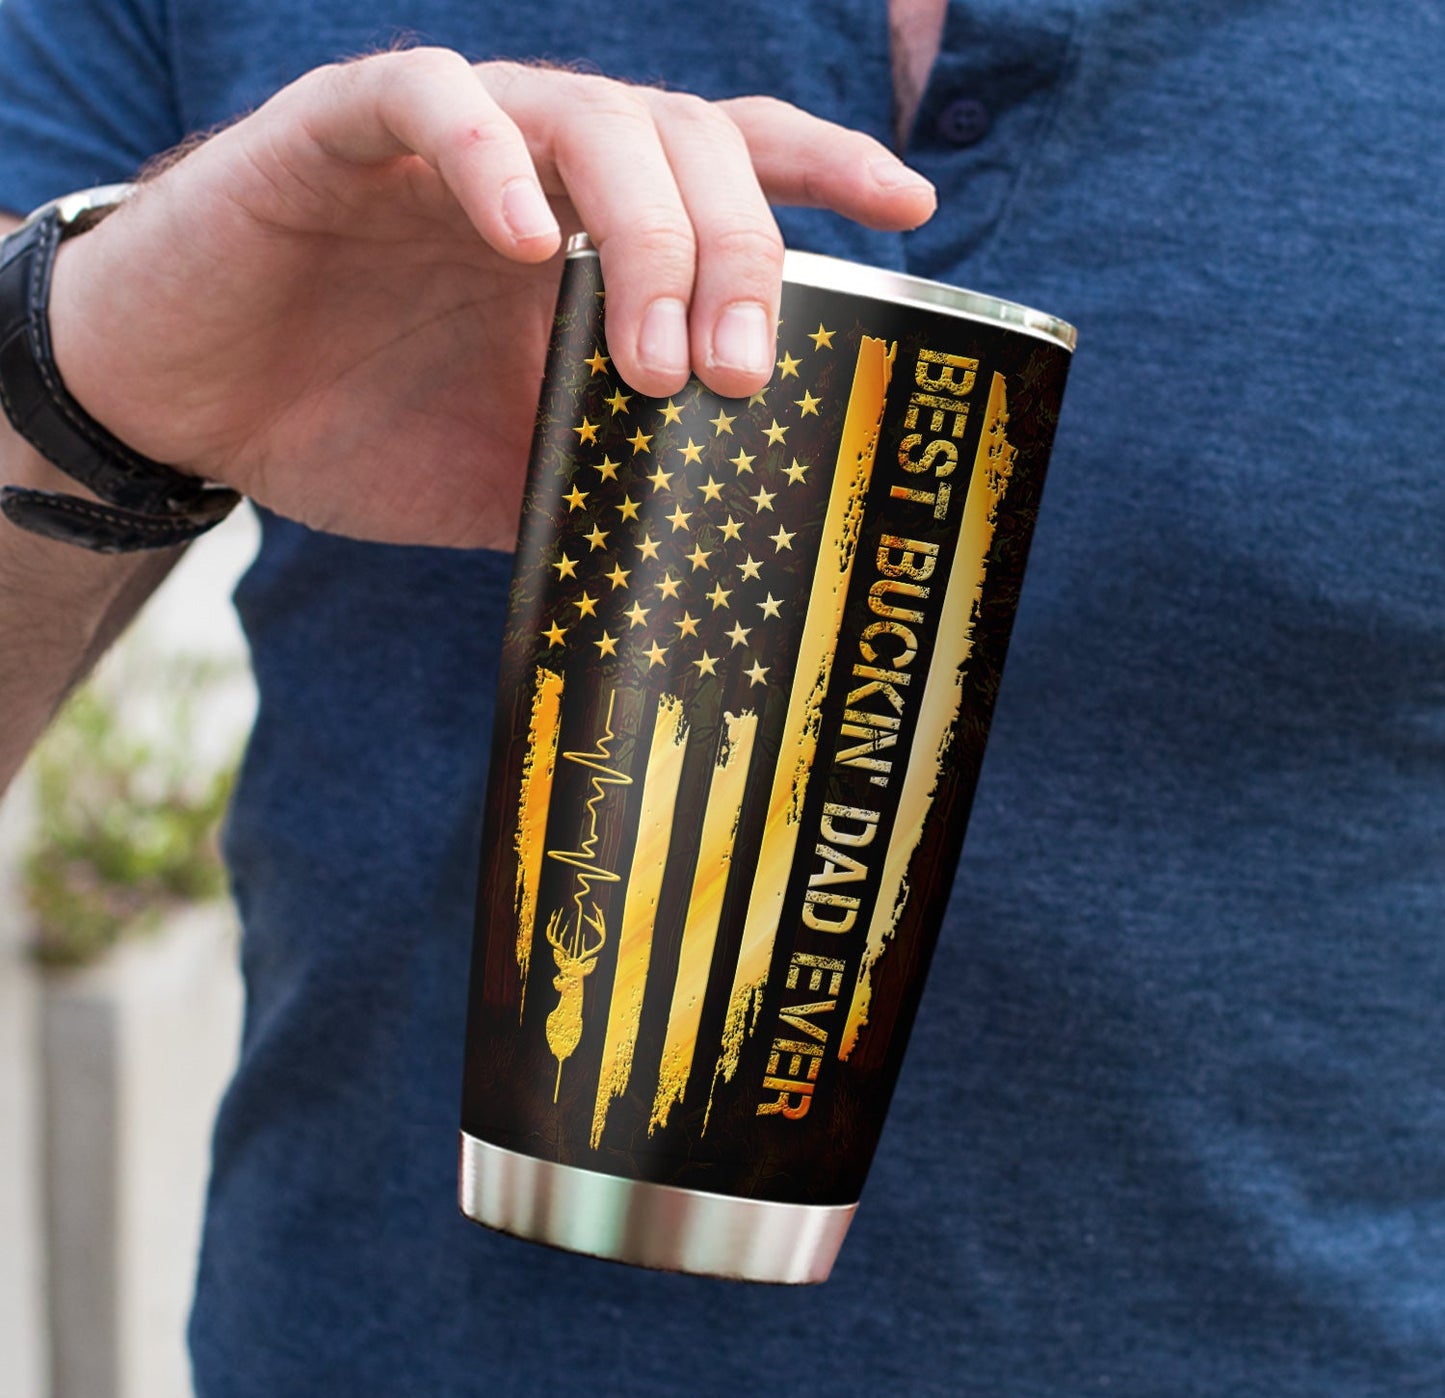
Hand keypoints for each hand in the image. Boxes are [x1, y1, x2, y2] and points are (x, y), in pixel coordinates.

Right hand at [48, 51, 935, 548]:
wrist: (195, 406)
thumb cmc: (362, 428)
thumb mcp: (516, 468)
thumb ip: (609, 471)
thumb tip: (718, 544)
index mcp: (593, 240)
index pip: (732, 168)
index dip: (823, 173)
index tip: (912, 207)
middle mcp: (540, 174)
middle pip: (686, 143)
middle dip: (735, 250)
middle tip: (739, 370)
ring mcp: (445, 146)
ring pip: (582, 114)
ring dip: (642, 230)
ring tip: (649, 353)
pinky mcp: (335, 134)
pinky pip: (424, 96)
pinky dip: (481, 154)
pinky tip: (526, 239)